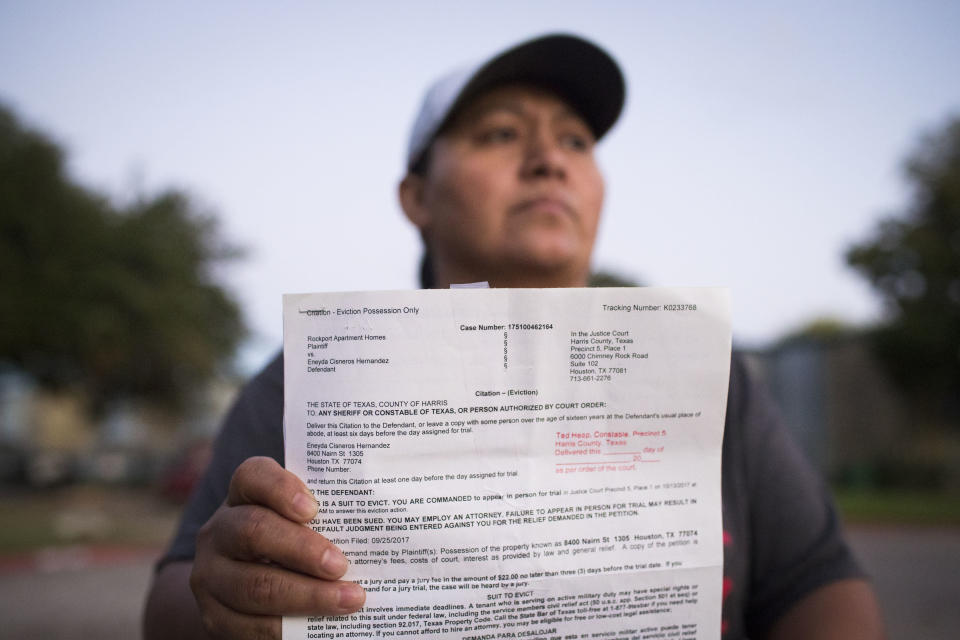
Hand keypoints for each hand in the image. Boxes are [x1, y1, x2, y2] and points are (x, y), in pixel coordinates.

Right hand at [189, 457, 365, 637]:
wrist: (248, 585)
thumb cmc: (294, 540)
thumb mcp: (304, 519)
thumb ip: (333, 512)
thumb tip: (394, 514)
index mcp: (244, 495)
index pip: (254, 476)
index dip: (281, 489)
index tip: (314, 509)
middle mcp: (220, 531)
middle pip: (254, 532)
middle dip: (302, 550)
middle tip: (342, 564)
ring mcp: (211, 575)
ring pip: (254, 586)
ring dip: (307, 596)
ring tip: (350, 600)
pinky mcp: (215, 616)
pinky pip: (249, 626)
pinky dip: (289, 629)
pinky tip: (323, 626)